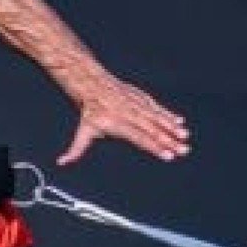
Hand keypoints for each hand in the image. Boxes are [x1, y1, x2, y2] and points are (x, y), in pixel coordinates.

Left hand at [59, 75, 191, 164]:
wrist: (92, 83)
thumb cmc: (89, 111)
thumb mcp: (83, 131)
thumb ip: (76, 149)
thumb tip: (61, 162)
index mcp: (117, 123)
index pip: (138, 138)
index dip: (154, 147)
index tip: (167, 155)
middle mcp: (128, 113)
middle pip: (152, 129)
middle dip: (169, 141)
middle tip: (183, 150)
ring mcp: (136, 104)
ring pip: (157, 117)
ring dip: (171, 128)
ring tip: (184, 137)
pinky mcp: (141, 98)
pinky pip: (157, 107)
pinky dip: (168, 114)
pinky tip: (179, 122)